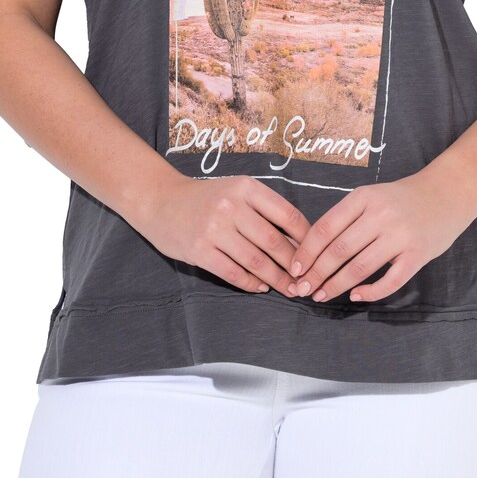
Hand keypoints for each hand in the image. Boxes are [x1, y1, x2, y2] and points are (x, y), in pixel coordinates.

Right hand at [140, 174, 310, 297]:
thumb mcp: (236, 190)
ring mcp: (214, 229)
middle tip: (306, 281)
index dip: (306, 238)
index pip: (287, 215)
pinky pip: (234, 273)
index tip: (315, 254)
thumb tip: (298, 240)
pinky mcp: (200, 250)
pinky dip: (251, 283)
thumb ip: (264, 210)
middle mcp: (232, 206)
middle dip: (295, 266)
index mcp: (246, 188)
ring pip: (256, 261)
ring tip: (289, 289)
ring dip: (276, 279)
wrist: (160, 201)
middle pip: (274, 242)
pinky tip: (260, 287)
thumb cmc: (206, 198)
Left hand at [286, 169, 476, 303]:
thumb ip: (348, 217)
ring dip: (336, 285)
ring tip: (321, 295)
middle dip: (316, 273)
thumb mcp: (372, 196)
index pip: (325, 228)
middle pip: (338, 251)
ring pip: (359, 267)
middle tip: (302, 289)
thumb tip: (313, 248)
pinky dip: (370, 292)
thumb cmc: (404, 198)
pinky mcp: (418, 254)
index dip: (306, 252)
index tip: (294, 268)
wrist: (449, 191)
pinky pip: (390, 280)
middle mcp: (380, 215)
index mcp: (363, 198)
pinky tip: (356, 296)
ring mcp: (400, 235)